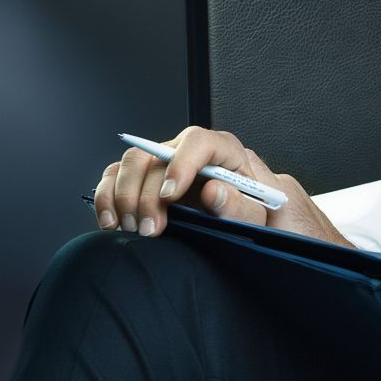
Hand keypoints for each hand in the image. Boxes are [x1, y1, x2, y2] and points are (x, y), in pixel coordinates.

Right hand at [93, 125, 350, 245]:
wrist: (272, 237)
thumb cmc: (274, 225)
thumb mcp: (269, 221)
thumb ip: (243, 207)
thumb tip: (213, 191)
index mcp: (229, 155)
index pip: (200, 142)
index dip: (181, 163)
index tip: (171, 195)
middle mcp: (194, 157)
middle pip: (156, 154)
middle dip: (147, 192)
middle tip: (151, 229)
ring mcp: (167, 170)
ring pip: (131, 164)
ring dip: (122, 195)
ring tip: (133, 230)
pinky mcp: (147, 188)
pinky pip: (116, 181)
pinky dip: (106, 198)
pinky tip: (111, 224)